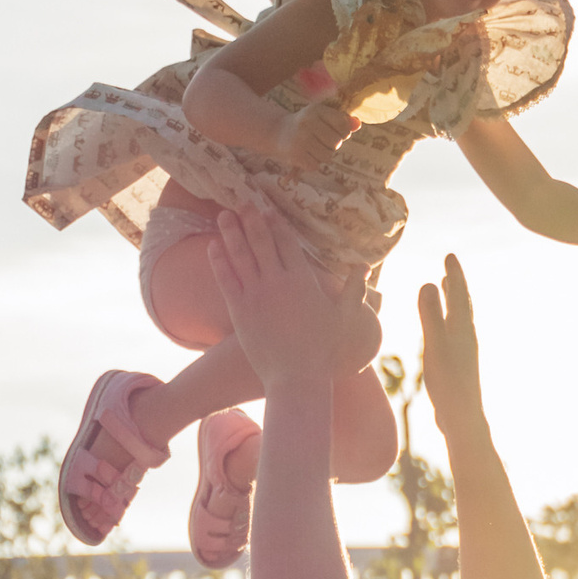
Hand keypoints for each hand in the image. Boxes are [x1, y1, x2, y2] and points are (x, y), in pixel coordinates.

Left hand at [205, 207, 379, 390]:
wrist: (296, 376)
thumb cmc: (324, 349)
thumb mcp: (345, 317)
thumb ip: (354, 289)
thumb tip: (365, 266)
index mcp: (303, 279)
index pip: (286, 243)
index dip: (276, 223)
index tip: (268, 209)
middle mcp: (277, 281)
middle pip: (261, 242)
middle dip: (251, 219)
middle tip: (242, 202)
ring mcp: (256, 294)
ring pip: (240, 255)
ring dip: (231, 233)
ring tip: (224, 215)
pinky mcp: (239, 310)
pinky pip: (226, 279)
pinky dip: (218, 260)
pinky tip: (213, 246)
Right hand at [274, 103, 358, 167]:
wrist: (276, 132)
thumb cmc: (306, 124)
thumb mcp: (322, 117)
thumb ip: (342, 120)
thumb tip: (358, 124)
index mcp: (316, 110)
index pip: (343, 124)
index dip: (344, 132)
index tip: (335, 131)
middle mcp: (307, 122)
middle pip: (336, 143)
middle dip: (332, 145)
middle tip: (320, 141)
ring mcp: (300, 139)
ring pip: (327, 156)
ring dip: (322, 155)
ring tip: (312, 147)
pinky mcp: (295, 154)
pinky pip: (316, 165)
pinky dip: (312, 163)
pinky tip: (305, 154)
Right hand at [417, 254, 485, 435]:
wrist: (462, 417)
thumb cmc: (448, 381)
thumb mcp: (435, 344)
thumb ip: (430, 314)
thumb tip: (428, 283)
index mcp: (462, 328)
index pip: (458, 294)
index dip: (454, 274)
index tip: (450, 255)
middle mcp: (467, 335)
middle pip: (462, 302)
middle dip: (456, 283)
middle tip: (451, 266)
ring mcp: (465, 350)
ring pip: (461, 317)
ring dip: (455, 299)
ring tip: (449, 288)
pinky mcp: (460, 363)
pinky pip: (456, 331)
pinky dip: (450, 318)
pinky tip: (446, 328)